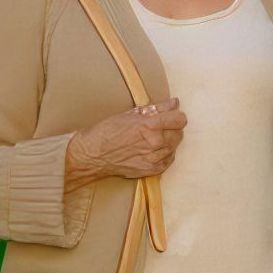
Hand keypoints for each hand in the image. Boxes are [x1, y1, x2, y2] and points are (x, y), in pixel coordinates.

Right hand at [65, 97, 186, 189]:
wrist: (92, 155)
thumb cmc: (107, 131)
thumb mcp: (130, 114)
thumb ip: (156, 108)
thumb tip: (174, 103)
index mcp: (150, 125)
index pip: (180, 119)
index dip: (176, 116)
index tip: (170, 116)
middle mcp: (155, 142)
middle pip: (179, 133)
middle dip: (171, 128)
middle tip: (157, 128)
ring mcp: (154, 158)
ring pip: (174, 146)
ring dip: (167, 141)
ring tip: (151, 139)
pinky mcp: (152, 170)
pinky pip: (169, 160)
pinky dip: (164, 154)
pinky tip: (151, 150)